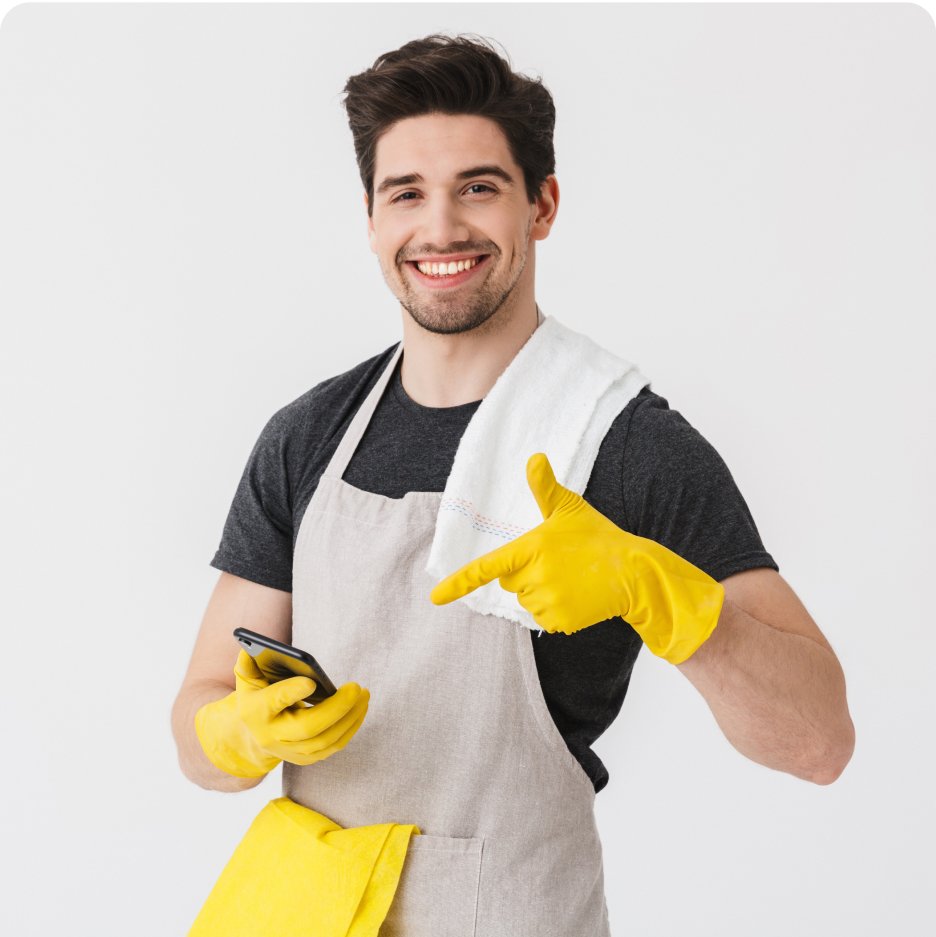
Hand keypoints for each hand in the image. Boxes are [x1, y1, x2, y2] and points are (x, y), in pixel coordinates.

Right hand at [194, 650, 370, 777]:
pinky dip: (350, 728)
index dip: (291, 693)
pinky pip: (333, 747)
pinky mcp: (306, 758)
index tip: (311, 682)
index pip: (274, 702)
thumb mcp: (247, 679)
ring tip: (364, 696)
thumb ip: (249, 662)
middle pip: (308, 727)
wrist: (251, 736)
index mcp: (256, 711)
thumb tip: (256, 644)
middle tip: (356, 687)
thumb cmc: (256, 698)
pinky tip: (360, 709)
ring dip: (350, 718)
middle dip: (336, 708)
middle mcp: (272, 736)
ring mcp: (289, 751)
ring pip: (325, 740)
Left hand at [429, 452, 724, 663]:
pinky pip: (544, 618)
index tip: (435, 597)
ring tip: (571, 579)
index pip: (487, 567)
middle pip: (510, 582)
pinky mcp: (560, 620)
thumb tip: (534, 457)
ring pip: (526, 601)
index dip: (459, 583)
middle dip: (525, 573)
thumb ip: (545, 487)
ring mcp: (548, 600)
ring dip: (542, 592)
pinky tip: (577, 596)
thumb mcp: (570, 508)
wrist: (633, 572)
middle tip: (558, 562)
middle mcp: (535, 576)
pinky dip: (557, 610)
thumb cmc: (598, 537)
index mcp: (532, 547)